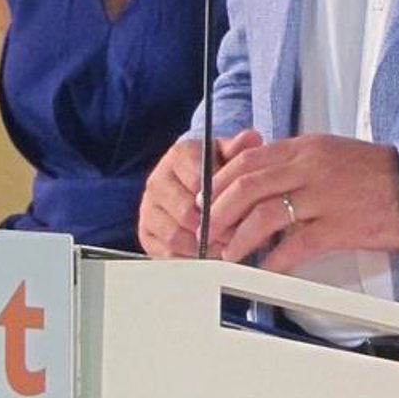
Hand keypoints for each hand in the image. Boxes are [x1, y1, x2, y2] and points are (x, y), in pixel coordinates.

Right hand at [138, 130, 261, 256]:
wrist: (194, 183)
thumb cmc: (216, 170)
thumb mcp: (230, 155)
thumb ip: (241, 148)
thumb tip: (252, 138)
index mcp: (179, 156)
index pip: (199, 181)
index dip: (223, 201)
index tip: (243, 211)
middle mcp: (158, 180)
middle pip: (186, 212)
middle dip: (215, 228)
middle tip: (236, 236)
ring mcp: (148, 207)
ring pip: (175, 235)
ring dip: (202, 247)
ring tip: (225, 247)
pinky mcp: (146, 232)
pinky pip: (165, 252)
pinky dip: (189, 258)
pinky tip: (208, 255)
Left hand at [208, 134, 398, 273]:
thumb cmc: (380, 175)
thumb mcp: (333, 154)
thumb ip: (297, 164)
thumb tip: (261, 182)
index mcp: (307, 147)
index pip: (249, 159)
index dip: (220, 181)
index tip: (208, 199)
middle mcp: (311, 167)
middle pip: (247, 185)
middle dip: (219, 210)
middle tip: (208, 229)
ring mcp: (325, 197)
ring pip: (264, 215)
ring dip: (239, 238)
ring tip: (229, 253)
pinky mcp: (339, 227)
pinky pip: (295, 246)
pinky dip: (273, 261)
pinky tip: (264, 271)